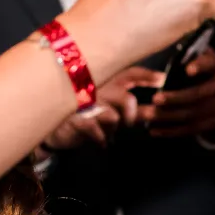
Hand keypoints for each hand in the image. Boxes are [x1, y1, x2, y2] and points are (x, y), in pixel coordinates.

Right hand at [41, 67, 157, 150]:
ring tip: (107, 132)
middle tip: (133, 122)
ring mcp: (85, 104)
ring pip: (113, 117)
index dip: (146, 76)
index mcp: (104, 81)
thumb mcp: (107, 109)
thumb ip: (130, 110)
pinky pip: (97, 131)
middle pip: (125, 98)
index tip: (162, 79)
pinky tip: (100, 141)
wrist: (52, 128)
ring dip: (114, 129)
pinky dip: (102, 139)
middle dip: (135, 114)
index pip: (128, 73)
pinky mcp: (75, 119)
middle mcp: (96, 88)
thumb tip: (155, 111)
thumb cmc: (83, 115)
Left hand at [140, 48, 214, 137]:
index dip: (200, 66)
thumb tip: (169, 50)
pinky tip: (155, 130)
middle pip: (200, 93)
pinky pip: (192, 128)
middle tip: (155, 99)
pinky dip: (172, 130)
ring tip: (150, 115)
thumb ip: (183, 54)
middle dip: (177, 97)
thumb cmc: (193, 67)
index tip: (187, 69)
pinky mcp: (213, 122)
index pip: (210, 63)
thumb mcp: (193, 56)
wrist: (214, 90)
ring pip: (194, 113)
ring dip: (170, 115)